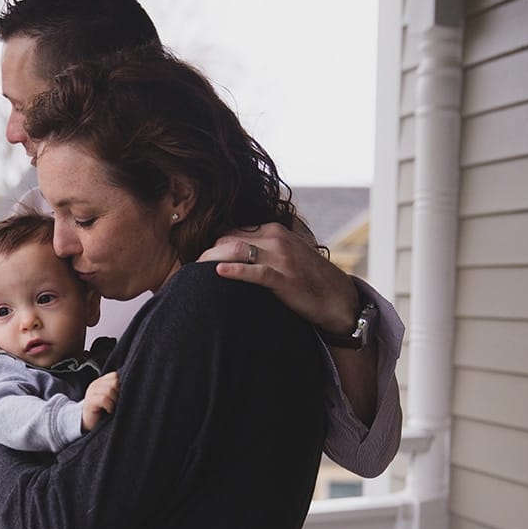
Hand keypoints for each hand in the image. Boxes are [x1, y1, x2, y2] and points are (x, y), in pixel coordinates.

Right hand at [81, 372, 118, 431]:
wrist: (90, 423)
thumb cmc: (104, 410)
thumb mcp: (111, 397)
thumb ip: (117, 389)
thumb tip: (131, 386)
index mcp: (102, 381)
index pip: (115, 375)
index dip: (121, 385)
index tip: (121, 396)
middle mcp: (96, 384)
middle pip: (114, 382)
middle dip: (119, 393)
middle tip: (117, 403)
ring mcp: (91, 392)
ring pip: (109, 390)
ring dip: (114, 401)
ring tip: (113, 408)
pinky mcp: (90, 401)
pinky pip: (104, 399)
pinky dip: (109, 406)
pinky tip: (109, 411)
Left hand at [199, 222, 360, 334]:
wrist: (337, 298)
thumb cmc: (306, 278)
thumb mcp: (285, 255)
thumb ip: (262, 251)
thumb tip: (232, 257)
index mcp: (273, 231)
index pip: (232, 231)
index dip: (213, 245)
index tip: (198, 259)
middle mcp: (275, 238)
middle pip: (228, 238)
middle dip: (207, 252)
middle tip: (190, 268)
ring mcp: (280, 257)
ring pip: (236, 249)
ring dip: (212, 258)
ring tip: (195, 270)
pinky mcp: (284, 277)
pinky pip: (255, 271)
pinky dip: (235, 271)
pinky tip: (219, 274)